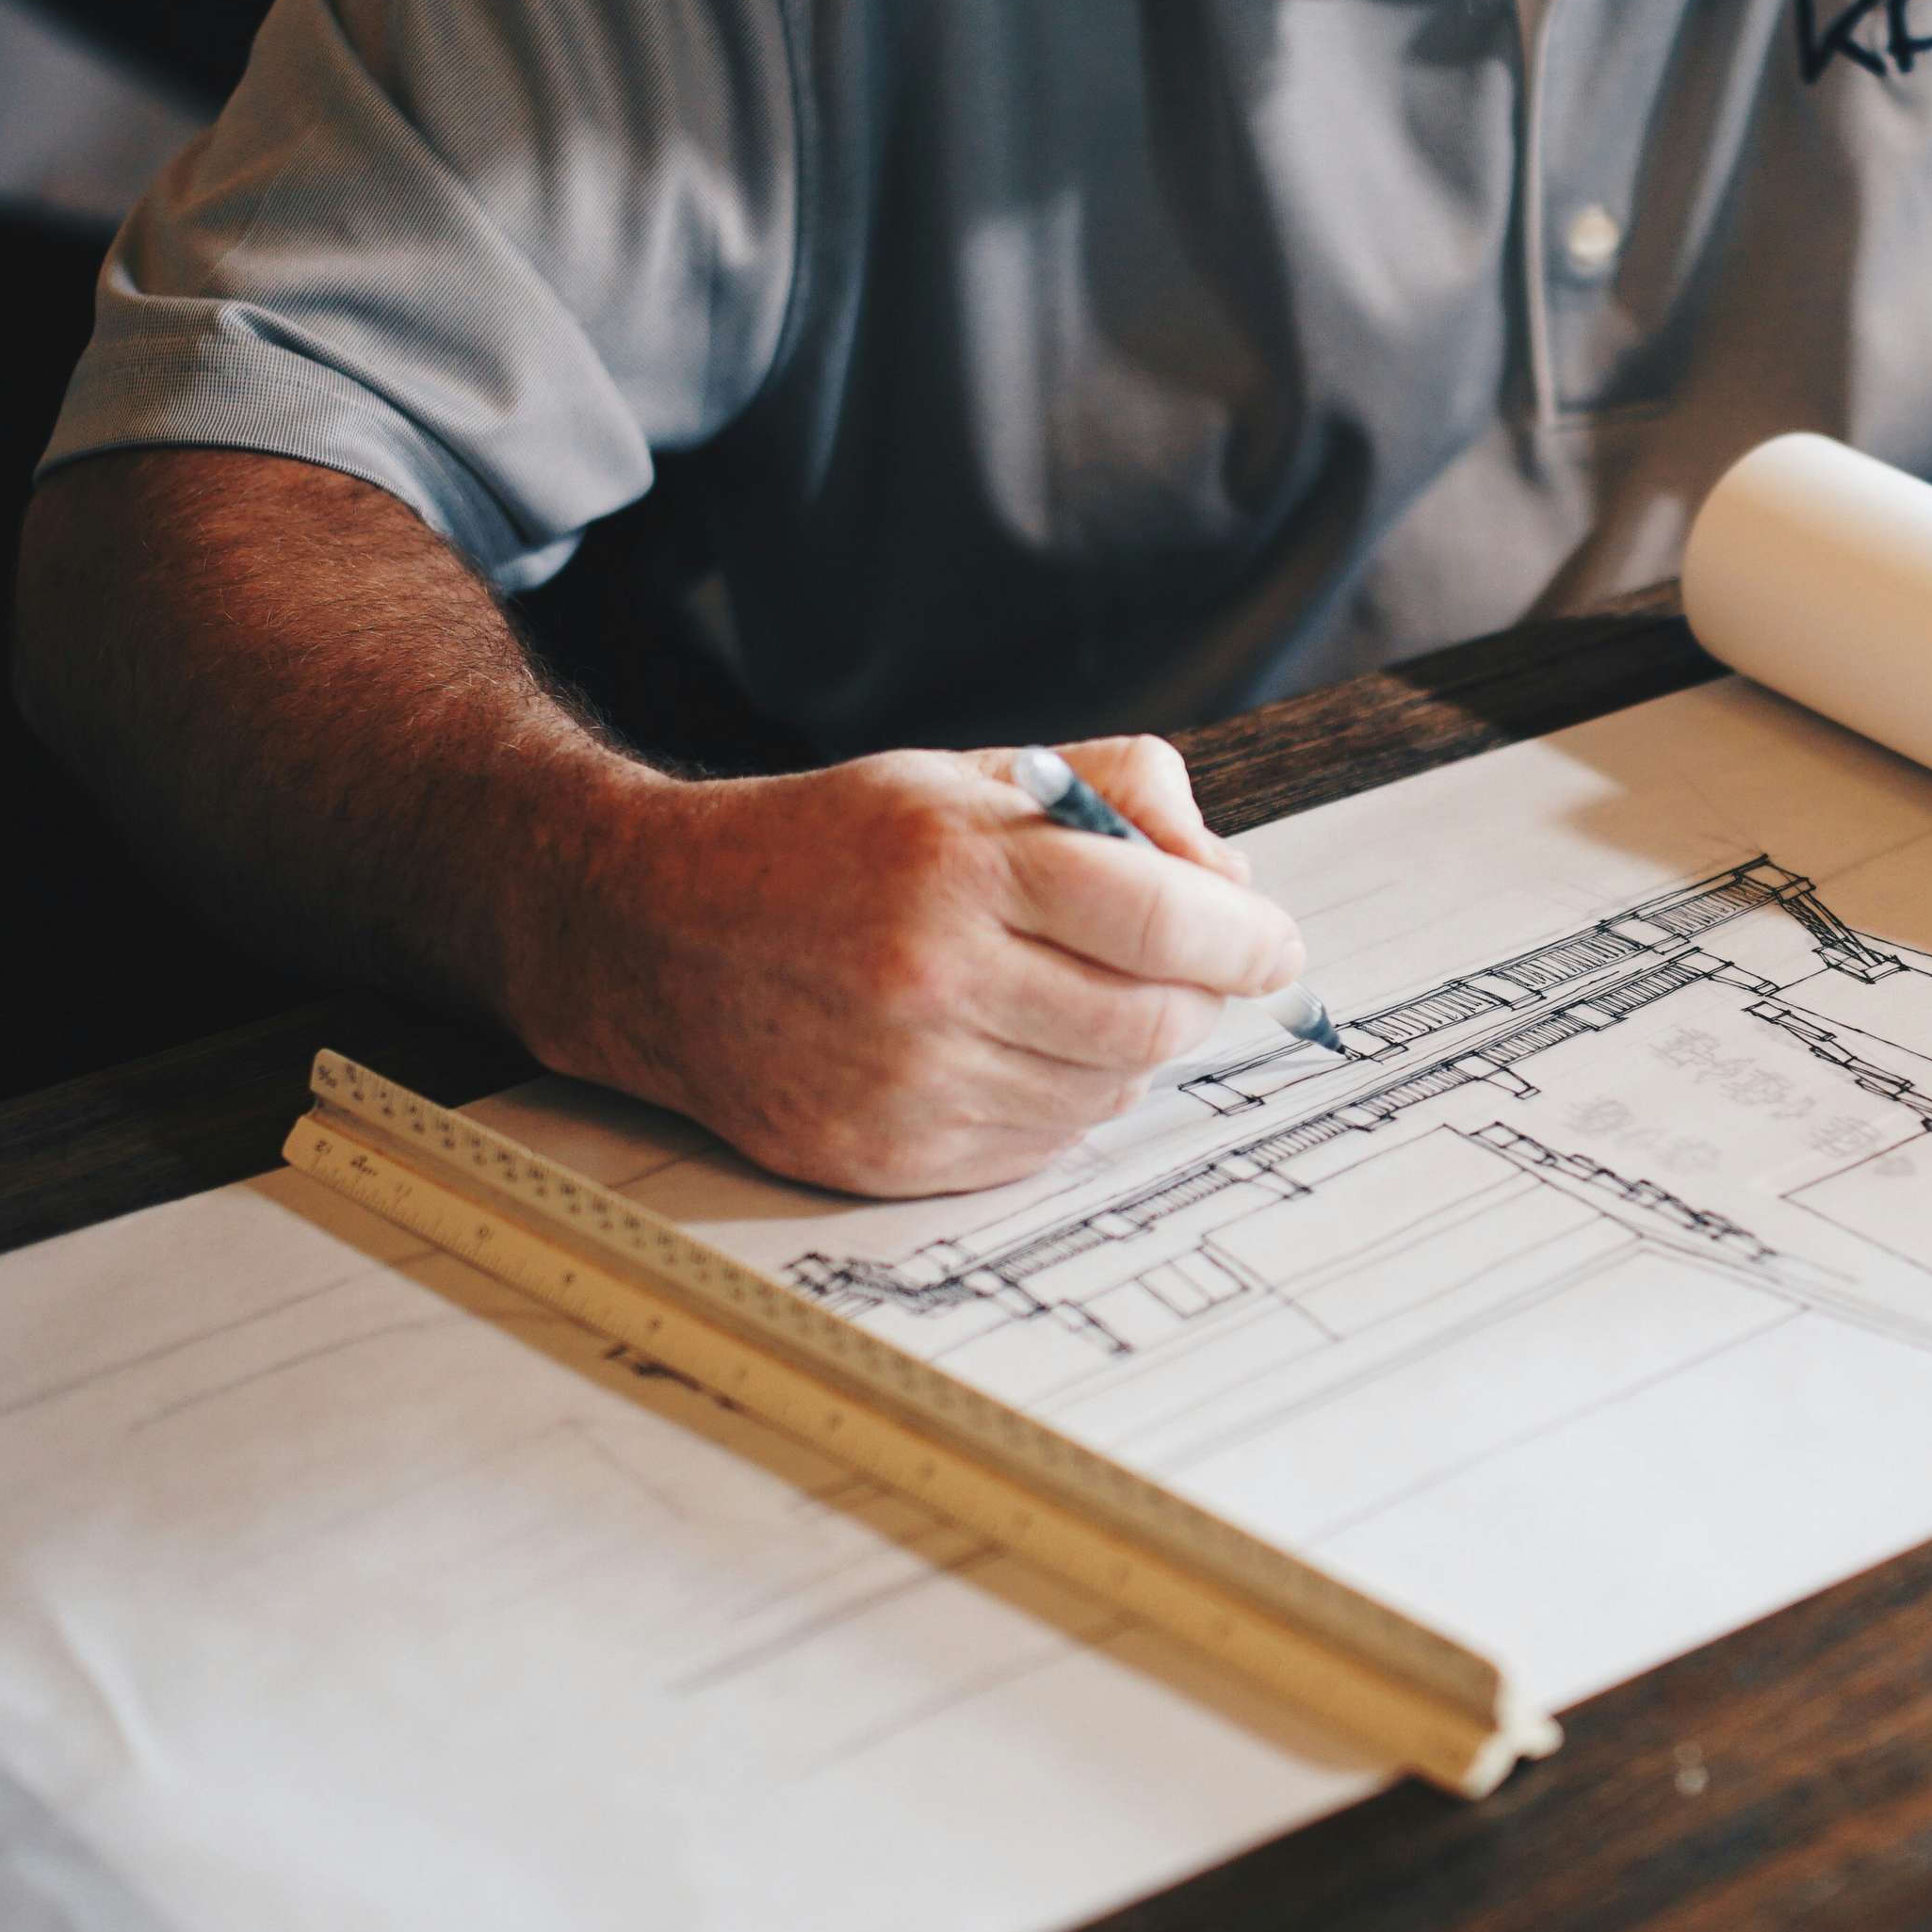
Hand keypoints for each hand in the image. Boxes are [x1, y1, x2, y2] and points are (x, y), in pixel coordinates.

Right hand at [517, 737, 1304, 1196]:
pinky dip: (1062, 1101)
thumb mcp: (967, 776)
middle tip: (1184, 970)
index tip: (1273, 944)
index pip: (1167, 918)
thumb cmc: (831, 846)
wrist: (658, 935)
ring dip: (1128, 1050)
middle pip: (1156, 1019)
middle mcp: (934, 976)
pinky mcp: (888, 1155)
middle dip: (1197, 996)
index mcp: (959, 862)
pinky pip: (1044, 1145)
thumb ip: (1116, 795)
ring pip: (1110, 1091)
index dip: (1248, 938)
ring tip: (1074, 998)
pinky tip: (1017, 1049)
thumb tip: (1232, 878)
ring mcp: (909, 1078)